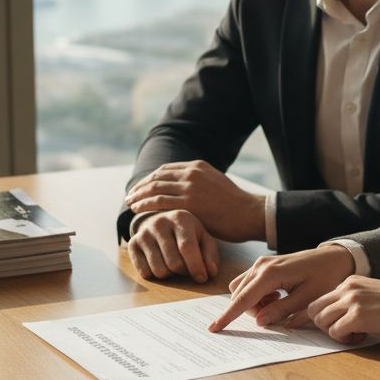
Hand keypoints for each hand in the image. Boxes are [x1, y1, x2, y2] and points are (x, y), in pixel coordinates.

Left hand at [125, 161, 265, 241]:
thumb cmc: (235, 204)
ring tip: (130, 203)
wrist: (249, 213)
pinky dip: (145, 205)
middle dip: (140, 186)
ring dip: (139, 196)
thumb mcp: (216, 182)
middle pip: (156, 177)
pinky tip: (138, 210)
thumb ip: (199, 182)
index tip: (141, 187)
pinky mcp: (188, 203)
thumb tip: (186, 188)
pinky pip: (159, 202)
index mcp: (197, 166)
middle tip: (130, 195)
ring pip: (155, 188)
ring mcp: (189, 187)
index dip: (150, 179)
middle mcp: (191, 173)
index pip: (165, 169)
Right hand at [125, 210, 219, 282]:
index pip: (187, 247)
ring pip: (159, 270)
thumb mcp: (202, 238)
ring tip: (173, 264)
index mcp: (180, 218)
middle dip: (184, 272)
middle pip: (174, 263)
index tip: (202, 278)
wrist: (159, 220)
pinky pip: (144, 272)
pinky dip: (154, 274)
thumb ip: (210, 255)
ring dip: (169, 275)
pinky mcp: (132, 244)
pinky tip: (160, 263)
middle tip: (187, 268)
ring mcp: (144, 233)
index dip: (196, 266)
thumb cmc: (186, 232)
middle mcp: (159, 223)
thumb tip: (210, 272)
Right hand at [207, 245, 355, 331]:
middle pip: (239, 294)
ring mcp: (261, 263)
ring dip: (253, 302)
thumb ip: (282, 311)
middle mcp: (261, 265)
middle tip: (276, 313)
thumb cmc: (325, 277)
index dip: (228, 316)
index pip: (243, 299)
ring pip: (242, 289)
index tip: (214, 328)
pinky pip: (250, 283)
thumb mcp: (307, 298)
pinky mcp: (265, 265)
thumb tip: (260, 322)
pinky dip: (257, 295)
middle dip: (250, 310)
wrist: (335, 258)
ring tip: (279, 303)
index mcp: (270, 273)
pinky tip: (278, 296)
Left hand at [301, 277, 379, 343]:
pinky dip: (345, 339)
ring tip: (355, 334)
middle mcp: (347, 288)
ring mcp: (351, 301)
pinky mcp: (357, 317)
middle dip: (324, 324)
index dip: (325, 316)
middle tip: (344, 331)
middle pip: (314, 309)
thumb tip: (337, 316)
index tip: (335, 325)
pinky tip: (362, 337)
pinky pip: (335, 332)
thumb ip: (353, 300)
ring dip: (334, 332)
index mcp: (350, 282)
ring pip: (321, 321)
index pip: (322, 299)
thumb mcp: (371, 294)